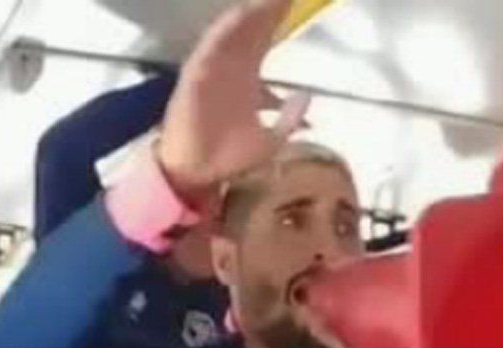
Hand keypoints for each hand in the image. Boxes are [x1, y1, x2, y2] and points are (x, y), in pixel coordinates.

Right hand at [156, 0, 310, 207]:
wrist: (199, 176)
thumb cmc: (230, 159)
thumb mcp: (271, 140)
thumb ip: (289, 118)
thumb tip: (307, 95)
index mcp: (247, 79)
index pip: (264, 40)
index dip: (276, 19)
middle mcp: (230, 69)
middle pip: (250, 30)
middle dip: (266, 9)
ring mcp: (212, 71)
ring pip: (231, 35)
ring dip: (247, 14)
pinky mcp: (195, 78)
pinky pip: (208, 50)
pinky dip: (222, 33)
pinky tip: (236, 16)